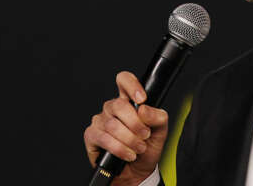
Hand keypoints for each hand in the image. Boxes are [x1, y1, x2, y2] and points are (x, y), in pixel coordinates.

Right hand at [83, 71, 170, 185]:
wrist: (137, 172)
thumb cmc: (146, 148)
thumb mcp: (160, 132)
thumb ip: (158, 117)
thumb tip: (144, 109)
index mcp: (128, 101)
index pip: (124, 80)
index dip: (131, 85)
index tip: (141, 99)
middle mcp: (112, 108)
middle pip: (120, 105)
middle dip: (136, 124)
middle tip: (144, 135)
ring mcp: (100, 121)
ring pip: (113, 125)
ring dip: (130, 140)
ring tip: (138, 148)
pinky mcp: (91, 135)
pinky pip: (104, 139)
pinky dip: (120, 149)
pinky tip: (128, 154)